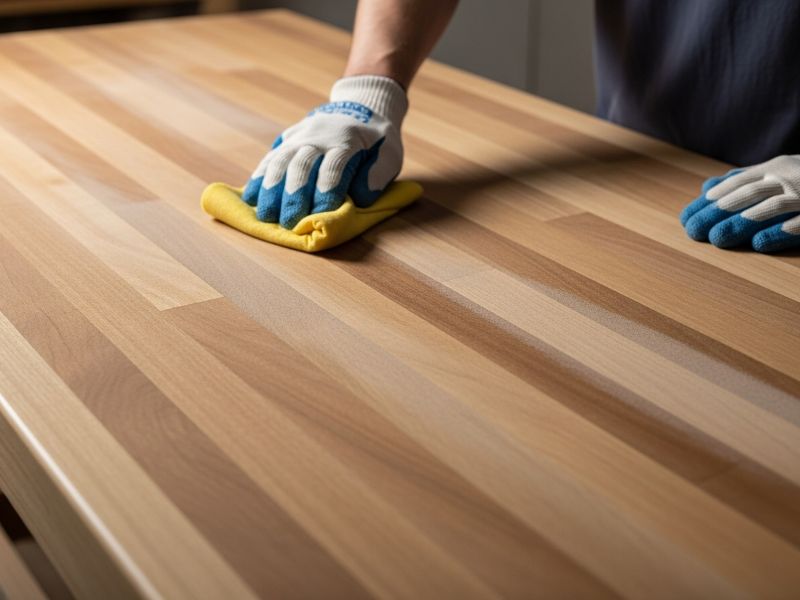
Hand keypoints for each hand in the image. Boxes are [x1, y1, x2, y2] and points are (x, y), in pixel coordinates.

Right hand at [242, 75, 407, 228]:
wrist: (362, 106)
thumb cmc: (378, 140)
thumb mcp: (390, 155)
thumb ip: (376, 176)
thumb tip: (357, 199)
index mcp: (347, 141)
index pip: (334, 168)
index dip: (326, 192)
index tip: (320, 215)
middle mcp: (319, 137)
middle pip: (302, 166)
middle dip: (294, 196)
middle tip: (288, 223)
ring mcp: (300, 136)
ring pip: (281, 160)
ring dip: (271, 189)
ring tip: (265, 214)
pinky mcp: (288, 138)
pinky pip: (271, 157)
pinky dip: (259, 177)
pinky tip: (251, 196)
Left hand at [680, 155, 799, 251]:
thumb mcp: (777, 172)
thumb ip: (743, 179)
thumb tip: (706, 187)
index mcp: (774, 168)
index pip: (736, 184)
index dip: (710, 202)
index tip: (686, 219)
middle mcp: (789, 178)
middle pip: (749, 194)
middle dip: (718, 212)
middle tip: (693, 230)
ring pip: (774, 207)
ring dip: (743, 222)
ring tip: (716, 239)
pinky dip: (782, 231)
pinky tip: (759, 244)